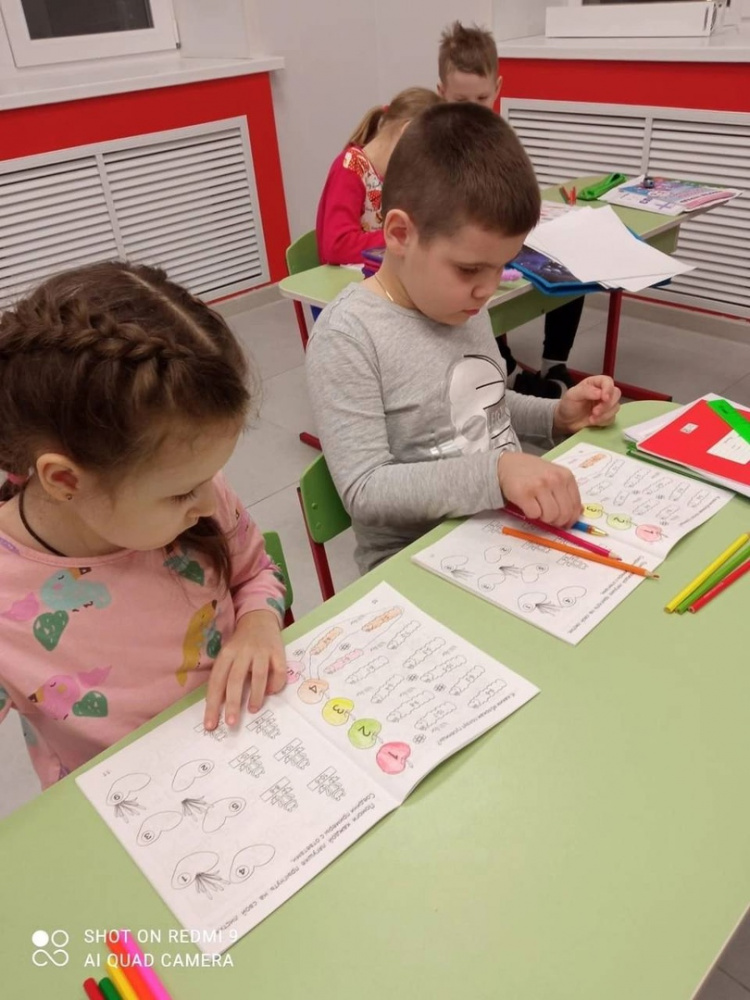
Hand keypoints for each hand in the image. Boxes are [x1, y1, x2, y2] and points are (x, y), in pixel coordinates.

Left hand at [204, 609, 286, 728]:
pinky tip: (271, 693)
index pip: (216, 681)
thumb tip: (219, 708)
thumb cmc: (240, 645)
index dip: (212, 704)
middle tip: (231, 722)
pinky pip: (278, 670)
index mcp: (226, 654)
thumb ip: (224, 677)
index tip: (211, 725)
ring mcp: (261, 651)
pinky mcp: (278, 651)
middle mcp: (242, 652)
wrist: (259, 619)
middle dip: (232, 703)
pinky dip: (276, 684)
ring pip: (258, 675)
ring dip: (255, 695)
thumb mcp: (227, 656)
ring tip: (252, 710)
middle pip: (235, 679)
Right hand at [497, 451, 580, 525]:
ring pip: (551, 516)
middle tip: (549, 518)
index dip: (570, 518)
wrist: (507, 464)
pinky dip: (531, 514)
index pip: (576, 505)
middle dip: (557, 521)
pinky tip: (527, 505)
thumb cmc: (532, 472)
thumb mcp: (554, 475)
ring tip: (537, 509)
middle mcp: (555, 479)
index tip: (564, 522)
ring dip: (543, 518)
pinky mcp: (524, 493)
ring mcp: (540, 486)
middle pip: (564, 514)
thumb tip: (579, 513)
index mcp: (566, 476)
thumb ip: (566, 492)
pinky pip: (534, 514)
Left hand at [553, 376, 620, 434]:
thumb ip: (585, 391)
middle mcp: (603, 392)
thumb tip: (600, 393)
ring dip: (605, 414)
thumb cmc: (568, 404)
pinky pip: (612, 418)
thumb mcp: (572, 395)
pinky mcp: (607, 416)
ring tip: (591, 418)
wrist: (566, 421)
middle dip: (607, 405)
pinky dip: (603, 421)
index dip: (608, 389)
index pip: (608, 381)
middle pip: (616, 394)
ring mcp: (606, 404)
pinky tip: (593, 422)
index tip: (604, 398)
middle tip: (595, 412)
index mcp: (595, 383)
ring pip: (615, 407)